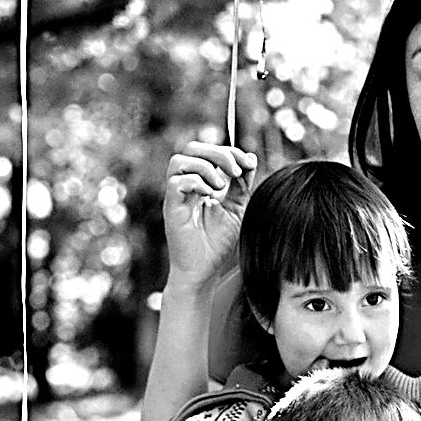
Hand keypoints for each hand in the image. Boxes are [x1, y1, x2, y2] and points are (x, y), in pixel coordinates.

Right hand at [163, 143, 256, 285]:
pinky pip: (176, 182)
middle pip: (191, 148)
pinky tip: (211, 197)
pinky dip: (196, 183)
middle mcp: (185, 187)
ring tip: (221, 188)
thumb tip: (250, 158)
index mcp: (199, 183)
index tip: (248, 165)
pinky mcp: (171, 209)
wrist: (204, 272)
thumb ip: (242, 184)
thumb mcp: (237, 208)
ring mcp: (176, 197)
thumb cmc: (218, 245)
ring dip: (206, 167)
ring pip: (178, 160)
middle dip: (217, 153)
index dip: (229, 151)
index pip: (208, 152)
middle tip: (235, 172)